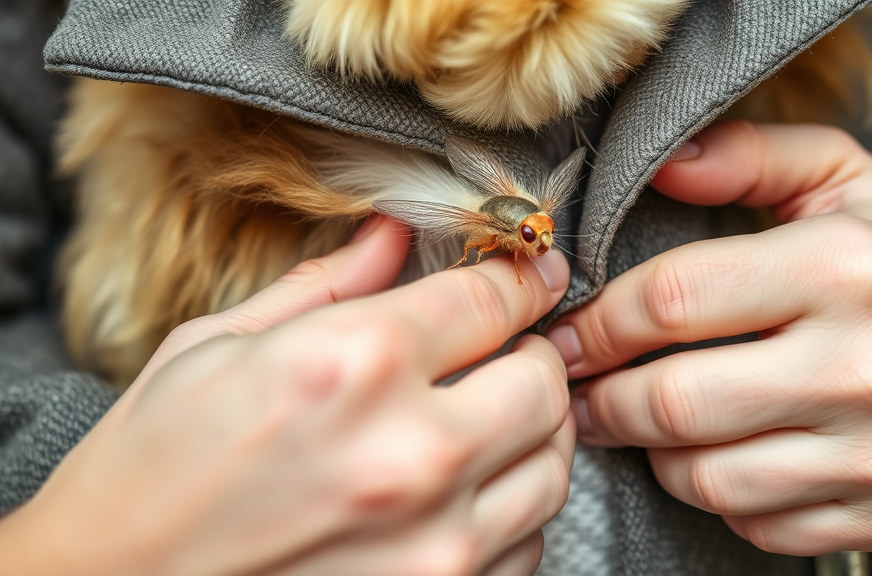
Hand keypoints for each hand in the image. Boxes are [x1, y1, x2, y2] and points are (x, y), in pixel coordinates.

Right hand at [0, 215, 573, 575]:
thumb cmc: (150, 468)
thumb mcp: (217, 346)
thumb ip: (327, 284)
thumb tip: (393, 232)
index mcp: (352, 365)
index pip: (491, 301)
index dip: (517, 279)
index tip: (525, 276)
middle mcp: (411, 454)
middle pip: (543, 382)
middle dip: (531, 353)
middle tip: (503, 350)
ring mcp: (436, 544)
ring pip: (551, 465)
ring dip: (532, 430)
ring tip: (488, 416)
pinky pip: (526, 540)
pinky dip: (509, 505)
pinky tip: (463, 488)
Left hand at [546, 122, 871, 554]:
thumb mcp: (840, 178)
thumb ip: (749, 155)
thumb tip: (663, 165)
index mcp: (849, 269)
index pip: (674, 300)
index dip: (598, 321)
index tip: (568, 331)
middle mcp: (870, 369)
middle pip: (676, 401)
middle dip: (602, 396)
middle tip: (578, 384)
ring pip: (702, 477)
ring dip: (647, 449)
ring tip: (634, 416)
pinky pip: (751, 523)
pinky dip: (708, 491)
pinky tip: (705, 452)